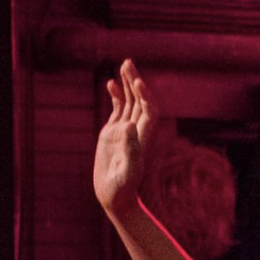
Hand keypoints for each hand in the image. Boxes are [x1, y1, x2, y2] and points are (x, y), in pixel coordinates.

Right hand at [93, 58, 159, 212]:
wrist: (115, 196)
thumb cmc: (121, 188)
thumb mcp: (126, 171)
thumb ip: (129, 150)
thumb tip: (129, 126)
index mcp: (143, 138)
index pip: (148, 111)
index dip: (145, 96)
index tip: (137, 82)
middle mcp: (136, 131)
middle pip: (140, 101)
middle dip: (135, 82)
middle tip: (129, 63)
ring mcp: (125, 131)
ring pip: (129, 102)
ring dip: (127, 84)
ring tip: (123, 65)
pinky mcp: (113, 133)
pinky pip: (117, 110)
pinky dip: (116, 96)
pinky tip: (111, 83)